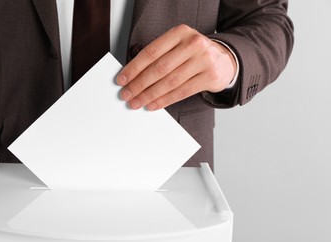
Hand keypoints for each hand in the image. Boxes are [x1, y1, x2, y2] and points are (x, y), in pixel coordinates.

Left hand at [116, 24, 236, 110]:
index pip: (151, 52)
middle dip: (139, 84)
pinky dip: (164, 100)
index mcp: (180, 33)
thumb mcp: (178, 46)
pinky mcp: (209, 77)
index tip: (122, 79)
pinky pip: (181, 92)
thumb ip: (159, 57)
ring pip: (169, 82)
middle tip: (126, 94)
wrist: (225, 60)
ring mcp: (203, 60)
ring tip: (137, 102)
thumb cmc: (194, 54)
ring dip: (149, 95)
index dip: (134, 68)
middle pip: (159, 68)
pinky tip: (153, 104)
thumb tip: (132, 76)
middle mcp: (193, 44)